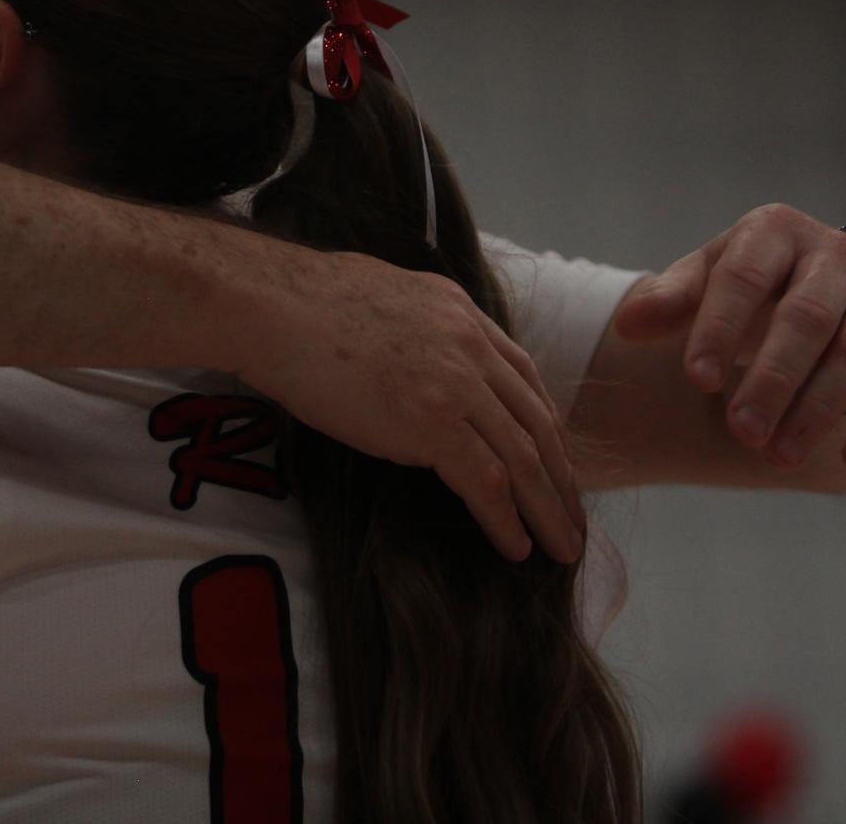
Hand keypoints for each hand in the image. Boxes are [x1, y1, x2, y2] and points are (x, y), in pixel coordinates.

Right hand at [232, 250, 586, 564]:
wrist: (270, 306)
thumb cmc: (300, 303)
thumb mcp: (384, 297)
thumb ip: (416, 327)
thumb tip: (411, 352)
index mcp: (461, 313)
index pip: (523, 377)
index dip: (543, 428)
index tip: (554, 463)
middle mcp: (471, 345)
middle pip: (537, 422)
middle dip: (562, 476)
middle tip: (575, 519)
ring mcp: (455, 383)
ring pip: (523, 458)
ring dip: (549, 509)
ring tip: (563, 548)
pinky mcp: (431, 422)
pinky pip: (487, 482)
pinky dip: (506, 520)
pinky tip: (517, 547)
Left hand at [612, 204, 845, 476]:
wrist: (834, 291)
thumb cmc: (754, 287)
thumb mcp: (708, 282)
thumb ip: (672, 300)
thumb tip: (629, 323)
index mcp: (774, 232)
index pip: (744, 277)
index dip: (719, 326)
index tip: (695, 379)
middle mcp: (836, 254)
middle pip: (806, 317)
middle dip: (772, 378)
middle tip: (741, 430)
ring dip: (819, 407)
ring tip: (777, 456)